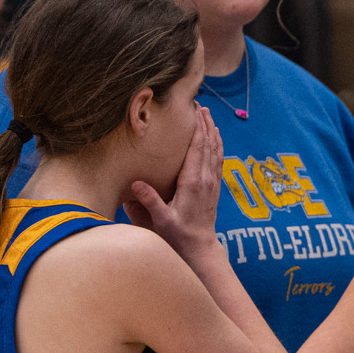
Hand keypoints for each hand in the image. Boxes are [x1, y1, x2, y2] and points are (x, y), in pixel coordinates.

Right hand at [126, 107, 223, 261]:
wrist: (200, 247)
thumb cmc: (178, 234)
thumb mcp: (161, 220)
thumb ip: (149, 202)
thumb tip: (136, 185)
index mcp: (193, 182)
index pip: (197, 149)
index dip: (197, 129)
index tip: (195, 111)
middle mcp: (206, 179)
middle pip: (208, 144)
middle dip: (206, 124)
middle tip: (201, 105)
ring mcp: (212, 182)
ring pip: (215, 151)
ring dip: (213, 132)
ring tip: (209, 115)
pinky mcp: (214, 187)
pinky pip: (218, 160)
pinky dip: (217, 146)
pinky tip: (215, 138)